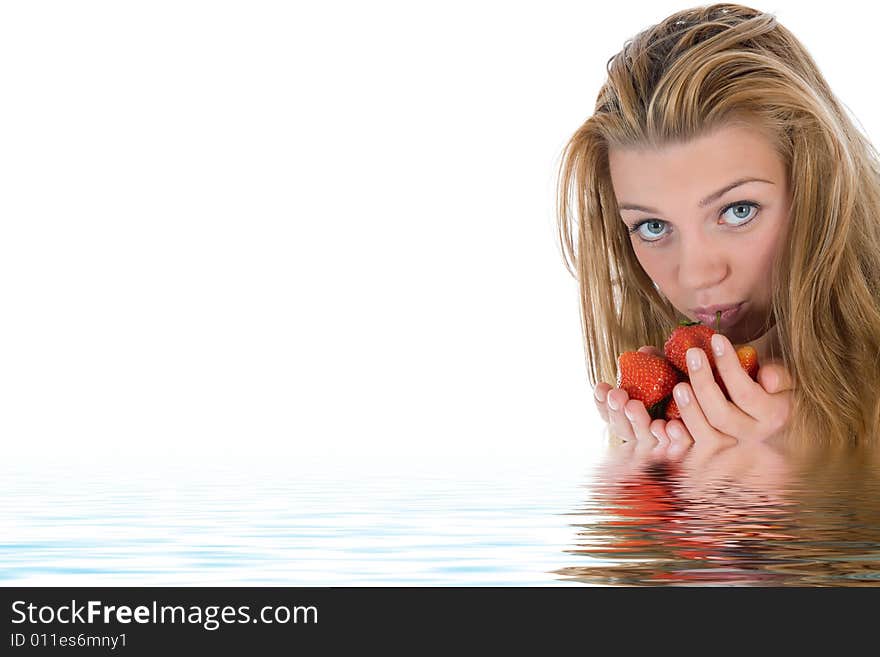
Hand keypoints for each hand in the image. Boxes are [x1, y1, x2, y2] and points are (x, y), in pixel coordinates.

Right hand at [593, 346, 690, 456]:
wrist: (729, 413)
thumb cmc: (697, 393)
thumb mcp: (674, 378)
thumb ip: (658, 367)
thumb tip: (644, 351)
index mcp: (638, 423)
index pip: (612, 416)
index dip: (602, 405)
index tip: (600, 387)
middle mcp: (648, 440)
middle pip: (625, 431)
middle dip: (617, 413)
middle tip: (617, 396)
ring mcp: (667, 451)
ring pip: (647, 442)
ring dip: (638, 423)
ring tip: (633, 405)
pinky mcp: (694, 456)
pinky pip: (681, 451)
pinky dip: (674, 438)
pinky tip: (671, 426)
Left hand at [670, 332, 793, 444]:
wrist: (773, 419)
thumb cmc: (773, 390)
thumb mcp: (785, 380)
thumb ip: (780, 376)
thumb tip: (767, 378)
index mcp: (773, 415)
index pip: (746, 393)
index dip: (730, 366)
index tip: (717, 339)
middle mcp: (752, 435)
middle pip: (721, 415)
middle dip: (704, 383)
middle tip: (693, 353)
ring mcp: (732, 448)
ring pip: (706, 436)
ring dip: (689, 410)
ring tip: (679, 385)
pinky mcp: (713, 454)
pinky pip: (692, 449)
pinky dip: (678, 436)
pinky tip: (664, 421)